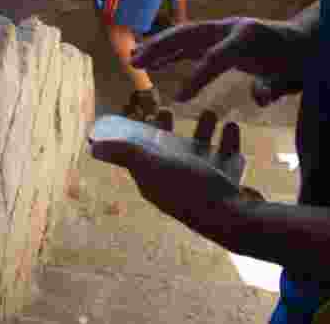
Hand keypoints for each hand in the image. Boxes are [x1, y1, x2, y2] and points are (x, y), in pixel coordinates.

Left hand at [89, 110, 262, 218]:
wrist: (237, 220)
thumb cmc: (192, 190)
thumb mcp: (155, 167)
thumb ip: (126, 154)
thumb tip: (92, 146)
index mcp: (155, 181)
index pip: (141, 154)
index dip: (141, 133)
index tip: (144, 114)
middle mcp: (177, 184)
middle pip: (168, 152)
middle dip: (169, 129)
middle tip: (167, 109)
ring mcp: (203, 186)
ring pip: (201, 151)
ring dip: (204, 130)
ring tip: (210, 113)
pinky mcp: (227, 186)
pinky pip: (227, 158)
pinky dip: (229, 141)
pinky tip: (232, 125)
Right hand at [131, 17, 305, 103]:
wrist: (303, 41)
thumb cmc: (296, 61)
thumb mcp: (290, 76)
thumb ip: (273, 87)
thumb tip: (259, 97)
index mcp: (248, 36)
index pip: (217, 56)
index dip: (197, 76)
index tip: (180, 98)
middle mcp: (231, 28)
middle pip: (190, 34)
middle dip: (162, 47)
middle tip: (136, 62)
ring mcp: (222, 30)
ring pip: (184, 36)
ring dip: (159, 47)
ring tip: (134, 60)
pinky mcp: (217, 37)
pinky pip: (189, 43)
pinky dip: (170, 52)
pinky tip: (153, 63)